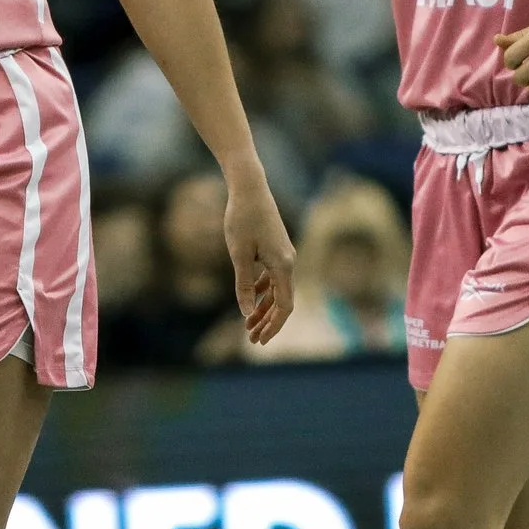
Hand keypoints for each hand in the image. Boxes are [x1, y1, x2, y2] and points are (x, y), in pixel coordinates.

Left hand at [223, 174, 296, 345]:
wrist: (249, 188)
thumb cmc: (242, 218)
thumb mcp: (239, 254)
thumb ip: (243, 285)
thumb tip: (245, 313)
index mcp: (283, 265)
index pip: (284, 305)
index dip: (274, 325)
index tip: (261, 340)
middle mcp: (289, 262)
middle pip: (282, 301)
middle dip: (268, 322)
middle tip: (252, 340)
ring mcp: (284, 255)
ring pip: (277, 290)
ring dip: (263, 308)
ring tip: (248, 326)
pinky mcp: (276, 249)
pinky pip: (272, 277)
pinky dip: (262, 291)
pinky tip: (250, 299)